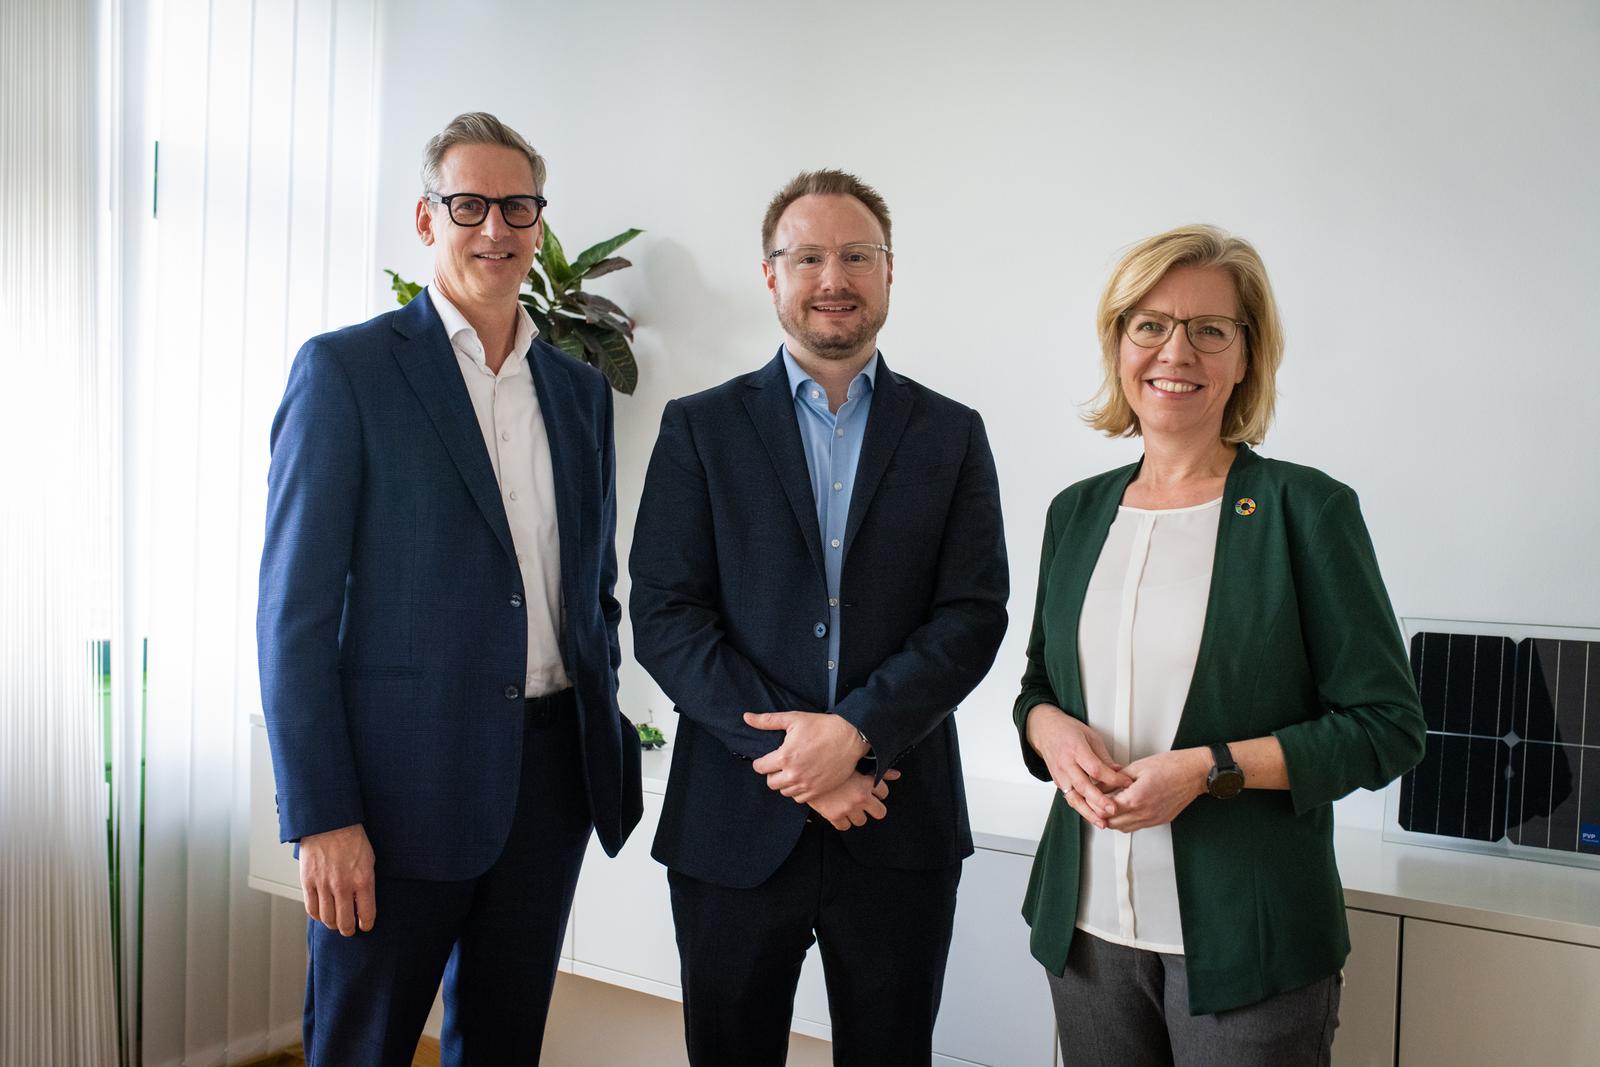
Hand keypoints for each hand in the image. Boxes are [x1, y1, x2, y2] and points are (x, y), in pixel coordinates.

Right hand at [299, 822, 375, 935]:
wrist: (330, 823)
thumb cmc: (351, 838)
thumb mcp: (369, 859)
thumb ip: (366, 882)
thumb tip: (363, 901)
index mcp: (363, 880)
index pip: (366, 914)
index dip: (366, 924)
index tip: (365, 926)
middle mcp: (343, 886)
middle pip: (345, 922)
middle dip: (349, 930)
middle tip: (350, 930)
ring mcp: (324, 885)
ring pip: (327, 919)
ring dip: (333, 925)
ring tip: (336, 924)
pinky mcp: (308, 882)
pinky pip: (311, 908)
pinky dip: (317, 916)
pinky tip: (322, 914)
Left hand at [746, 711, 868, 803]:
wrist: (850, 737)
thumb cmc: (821, 726)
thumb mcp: (793, 719)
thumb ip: (767, 721)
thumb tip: (746, 717)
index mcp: (785, 757)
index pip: (760, 768)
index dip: (761, 762)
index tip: (767, 758)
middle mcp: (794, 774)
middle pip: (771, 783)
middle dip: (772, 773)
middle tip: (781, 764)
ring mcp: (807, 785)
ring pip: (785, 792)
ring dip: (785, 782)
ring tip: (792, 770)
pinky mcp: (819, 791)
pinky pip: (800, 798)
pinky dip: (798, 790)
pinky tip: (803, 778)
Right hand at [808, 770, 901, 830]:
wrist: (806, 769)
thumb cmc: (831, 762)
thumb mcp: (856, 763)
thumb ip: (880, 770)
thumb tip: (898, 775)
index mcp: (867, 783)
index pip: (884, 792)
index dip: (877, 789)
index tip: (870, 787)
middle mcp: (860, 798)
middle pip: (880, 812)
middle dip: (874, 807)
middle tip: (865, 801)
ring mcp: (847, 809)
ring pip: (862, 821)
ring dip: (857, 813)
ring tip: (849, 804)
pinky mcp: (833, 816)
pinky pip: (845, 826)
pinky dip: (843, 820)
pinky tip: (839, 810)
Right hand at [1025, 704, 1132, 828]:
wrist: (1046, 730)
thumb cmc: (1068, 731)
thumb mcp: (1091, 737)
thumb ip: (1104, 757)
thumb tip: (1120, 771)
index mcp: (1076, 749)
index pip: (1096, 768)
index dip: (1112, 778)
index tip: (1126, 782)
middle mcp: (1066, 764)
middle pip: (1084, 786)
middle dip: (1100, 800)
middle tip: (1114, 809)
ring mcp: (1060, 775)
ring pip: (1074, 798)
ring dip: (1089, 812)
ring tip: (1102, 822)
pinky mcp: (1058, 783)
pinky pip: (1070, 798)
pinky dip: (1081, 809)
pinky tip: (1092, 816)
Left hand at [1104, 749, 1209, 831]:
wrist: (1194, 773)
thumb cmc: (1171, 766)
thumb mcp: (1136, 767)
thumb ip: (1114, 780)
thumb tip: (1099, 785)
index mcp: (1136, 799)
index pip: (1105, 810)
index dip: (1094, 804)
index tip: (1091, 796)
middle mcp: (1144, 813)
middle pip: (1112, 824)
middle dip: (1101, 814)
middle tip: (1097, 802)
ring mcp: (1152, 819)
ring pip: (1124, 828)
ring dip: (1114, 820)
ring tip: (1110, 805)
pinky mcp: (1159, 820)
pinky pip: (1137, 827)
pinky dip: (1127, 821)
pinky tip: (1127, 808)